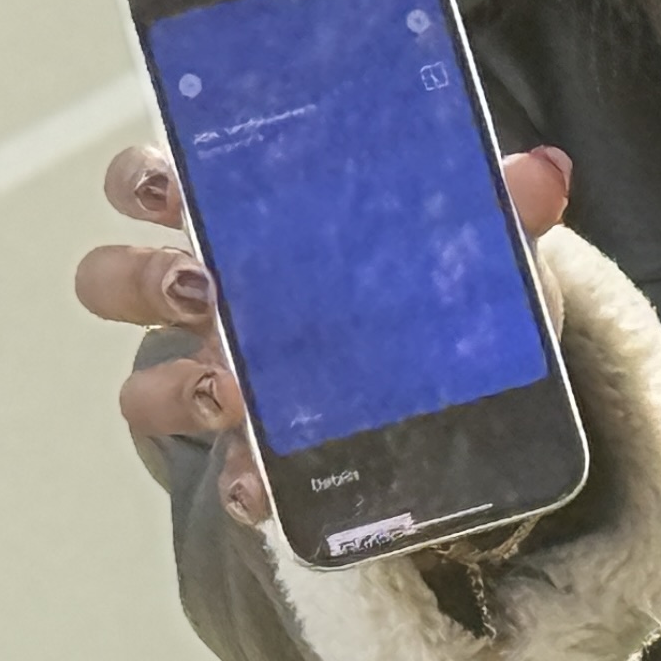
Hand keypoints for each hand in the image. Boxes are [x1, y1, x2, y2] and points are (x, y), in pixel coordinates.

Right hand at [78, 141, 572, 525]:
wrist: (446, 416)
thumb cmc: (422, 300)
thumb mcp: (467, 249)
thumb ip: (496, 208)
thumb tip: (543, 172)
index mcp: (241, 227)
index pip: (152, 183)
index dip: (139, 180)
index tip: (166, 188)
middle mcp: (208, 304)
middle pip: (117, 277)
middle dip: (142, 280)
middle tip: (204, 288)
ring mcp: (216, 385)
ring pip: (140, 387)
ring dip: (174, 386)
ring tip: (231, 390)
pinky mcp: (251, 465)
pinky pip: (221, 481)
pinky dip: (242, 485)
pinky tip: (267, 488)